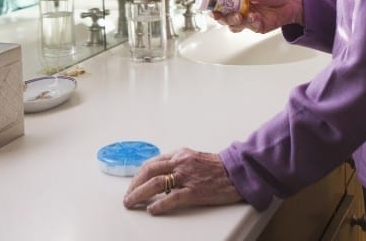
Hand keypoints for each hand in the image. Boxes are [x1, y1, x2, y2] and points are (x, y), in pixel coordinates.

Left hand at [122, 148, 240, 214]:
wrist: (238, 172)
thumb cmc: (218, 167)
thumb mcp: (194, 158)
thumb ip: (178, 164)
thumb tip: (161, 174)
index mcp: (180, 154)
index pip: (152, 163)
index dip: (138, 176)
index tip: (132, 185)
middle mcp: (181, 162)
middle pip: (149, 171)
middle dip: (134, 185)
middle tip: (127, 197)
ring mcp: (187, 176)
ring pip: (156, 183)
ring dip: (139, 194)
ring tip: (132, 202)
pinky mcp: (195, 191)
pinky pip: (172, 198)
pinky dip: (159, 204)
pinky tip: (152, 210)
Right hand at [214, 0, 302, 32]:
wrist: (294, 2)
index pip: (221, 0)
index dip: (215, 4)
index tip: (212, 8)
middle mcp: (240, 7)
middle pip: (224, 15)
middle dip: (223, 17)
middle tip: (226, 15)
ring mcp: (247, 17)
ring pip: (233, 24)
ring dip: (235, 22)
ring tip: (243, 17)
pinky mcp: (256, 26)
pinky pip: (249, 27)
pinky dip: (250, 24)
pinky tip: (256, 18)